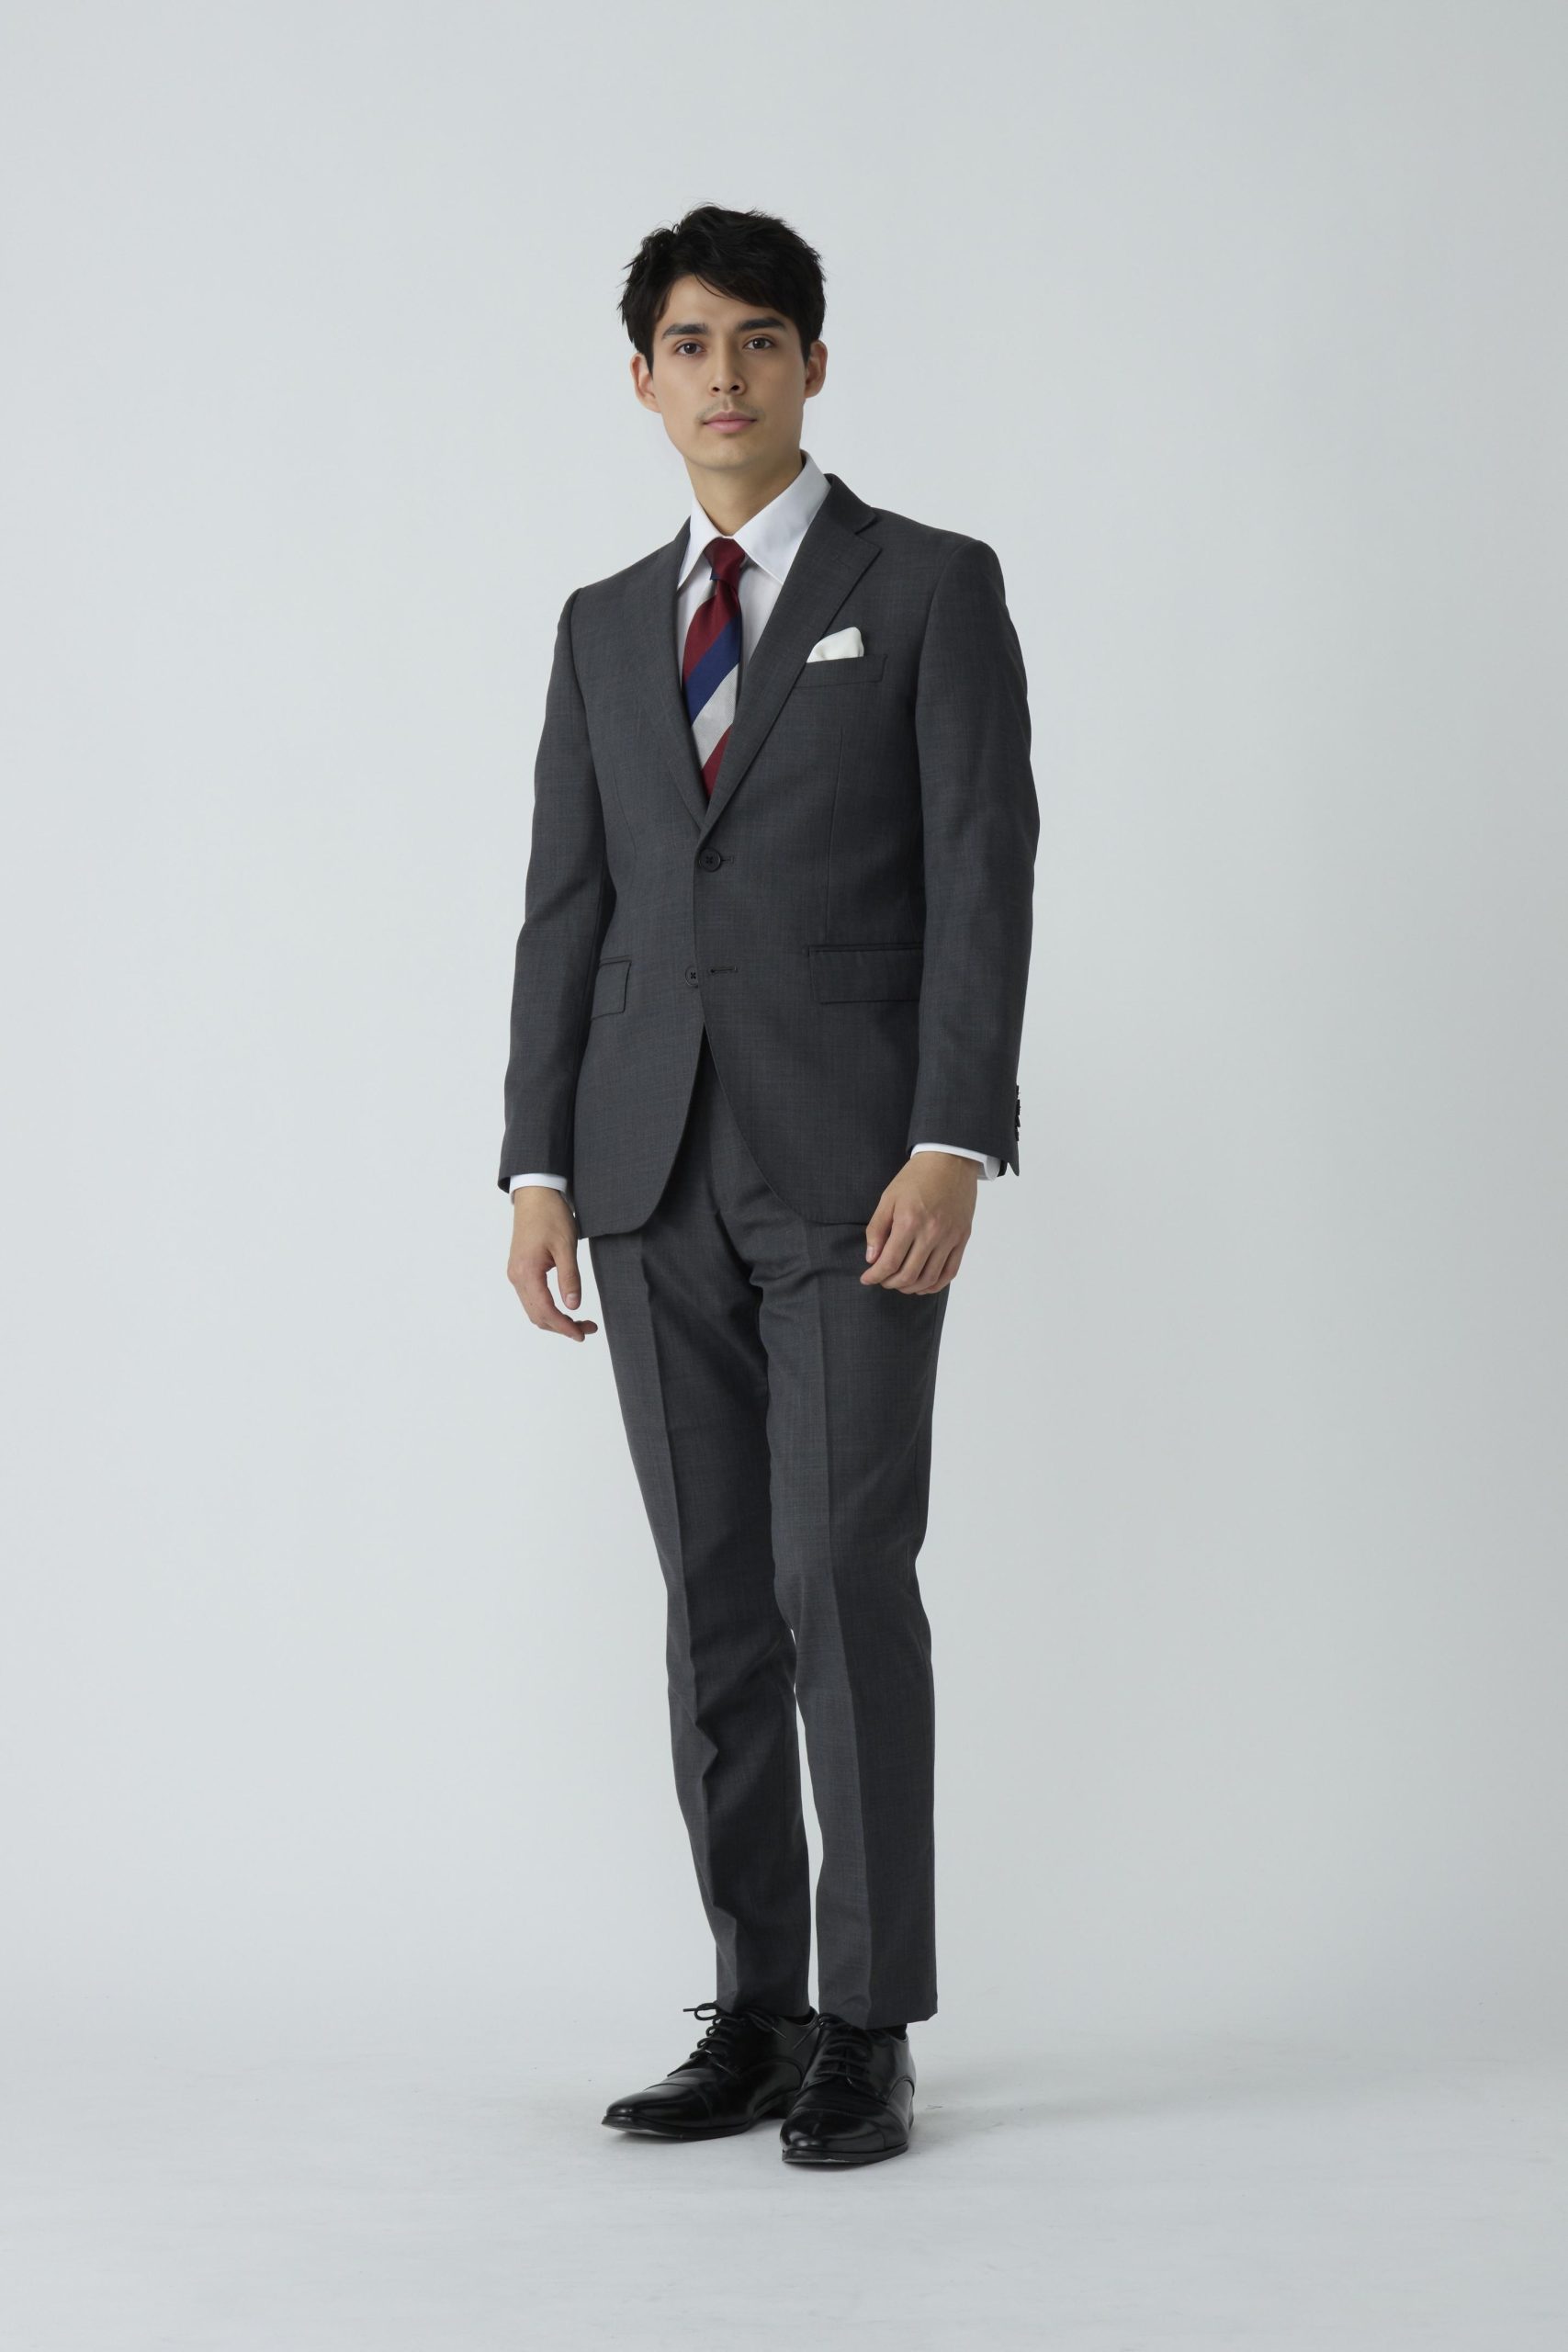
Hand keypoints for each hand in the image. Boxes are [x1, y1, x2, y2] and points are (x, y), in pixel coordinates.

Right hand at [507, 1187, 598, 1339]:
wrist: (535, 1195)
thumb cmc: (551, 1215)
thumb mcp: (566, 1247)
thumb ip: (570, 1278)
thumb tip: (573, 1306)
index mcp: (527, 1272)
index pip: (545, 1311)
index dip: (564, 1327)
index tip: (582, 1334)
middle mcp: (516, 1276)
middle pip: (537, 1316)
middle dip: (562, 1327)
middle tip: (588, 1328)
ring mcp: (515, 1274)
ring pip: (533, 1310)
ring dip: (555, 1320)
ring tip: (580, 1321)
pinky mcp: (519, 1270)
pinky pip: (531, 1299)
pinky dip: (547, 1309)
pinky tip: (564, 1308)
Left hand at [861, 1153, 977, 1292]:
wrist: (950, 1161)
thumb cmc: (916, 1177)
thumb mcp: (888, 1198)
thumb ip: (877, 1229)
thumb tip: (872, 1258)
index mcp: (909, 1221)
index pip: (889, 1262)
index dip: (875, 1276)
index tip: (867, 1279)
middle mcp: (931, 1233)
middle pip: (908, 1275)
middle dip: (890, 1283)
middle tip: (882, 1280)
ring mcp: (950, 1238)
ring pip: (929, 1278)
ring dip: (911, 1287)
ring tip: (900, 1283)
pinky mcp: (962, 1238)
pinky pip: (950, 1272)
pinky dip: (935, 1284)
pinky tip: (923, 1285)